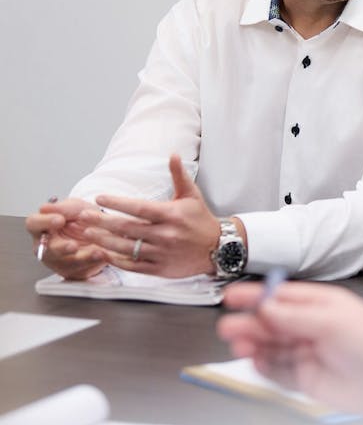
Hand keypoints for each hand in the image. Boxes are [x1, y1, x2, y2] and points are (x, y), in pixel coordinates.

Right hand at [25, 198, 107, 279]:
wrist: (103, 229)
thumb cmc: (83, 217)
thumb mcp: (76, 207)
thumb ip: (63, 208)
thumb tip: (45, 208)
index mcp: (43, 227)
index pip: (33, 224)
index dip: (44, 222)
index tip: (59, 219)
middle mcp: (47, 246)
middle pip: (48, 250)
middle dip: (62, 248)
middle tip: (73, 245)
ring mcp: (59, 260)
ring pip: (67, 262)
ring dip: (83, 258)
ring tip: (96, 252)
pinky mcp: (74, 270)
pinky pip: (82, 269)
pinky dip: (95, 262)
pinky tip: (103, 255)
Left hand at [79, 155, 219, 277]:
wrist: (218, 248)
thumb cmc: (201, 220)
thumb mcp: (192, 195)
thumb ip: (179, 175)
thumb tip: (173, 154)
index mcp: (171, 215)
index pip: (139, 207)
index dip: (117, 203)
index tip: (100, 198)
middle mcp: (165, 234)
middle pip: (127, 228)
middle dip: (102, 221)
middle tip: (83, 216)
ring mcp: (162, 253)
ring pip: (126, 248)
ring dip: (104, 240)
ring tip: (87, 233)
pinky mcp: (160, 269)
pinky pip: (133, 265)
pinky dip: (116, 260)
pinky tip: (103, 253)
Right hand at [218, 282, 362, 414]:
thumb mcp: (331, 321)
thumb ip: (295, 315)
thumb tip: (266, 306)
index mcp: (320, 304)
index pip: (281, 296)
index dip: (257, 295)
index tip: (233, 295)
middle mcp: (311, 326)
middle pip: (272, 322)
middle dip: (250, 322)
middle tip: (229, 324)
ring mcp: (307, 352)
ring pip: (272, 347)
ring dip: (253, 344)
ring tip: (239, 344)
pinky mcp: (305, 377)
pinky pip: (277, 371)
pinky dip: (264, 367)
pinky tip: (256, 361)